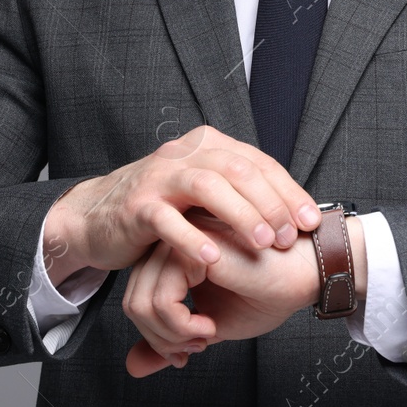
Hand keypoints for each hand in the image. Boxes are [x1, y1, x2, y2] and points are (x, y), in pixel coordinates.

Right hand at [40, 126, 322, 284]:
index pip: (258, 162)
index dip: (288, 191)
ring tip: (261, 244)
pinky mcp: (136, 206)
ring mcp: (159, 177)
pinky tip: (212, 260)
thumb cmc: (161, 209)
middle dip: (270, 203)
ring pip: (207, 186)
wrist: (95, 217)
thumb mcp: (203, 194)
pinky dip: (191, 238)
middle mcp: (185, 154)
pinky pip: (167, 219)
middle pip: (238, 169)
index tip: (311, 222)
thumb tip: (294, 211)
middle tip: (289, 236)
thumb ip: (239, 193)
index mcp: (208, 146)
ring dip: (240, 215)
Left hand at [122, 210, 320, 377]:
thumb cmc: (266, 293)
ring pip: (140, 303)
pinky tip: (210, 326)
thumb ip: (168, 340)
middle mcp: (171, 243)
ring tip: (205, 335)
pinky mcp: (191, 248)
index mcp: (173, 256)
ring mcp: (179, 241)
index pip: (136, 299)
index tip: (189, 347)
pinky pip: (161, 301)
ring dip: (172, 336)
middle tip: (195, 347)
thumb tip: (132, 367)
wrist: (304, 275)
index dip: (156, 336)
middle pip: (133, 302)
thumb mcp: (208, 326)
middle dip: (161, 340)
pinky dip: (181, 328)